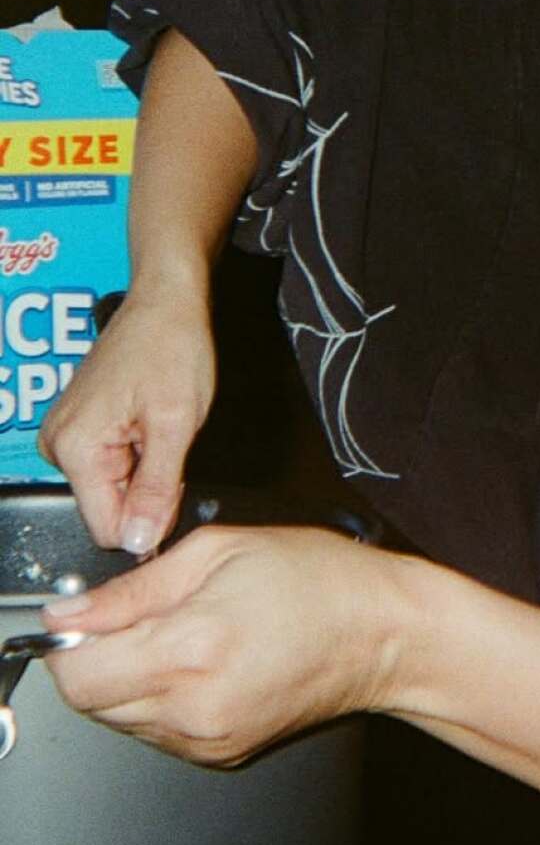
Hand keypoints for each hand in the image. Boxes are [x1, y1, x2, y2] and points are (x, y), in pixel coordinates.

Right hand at [38, 283, 216, 553]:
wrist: (166, 302)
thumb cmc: (171, 347)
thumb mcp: (176, 424)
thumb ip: (157, 489)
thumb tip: (139, 542)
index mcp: (76, 449)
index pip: (107, 527)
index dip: (148, 518)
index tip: (173, 481)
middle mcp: (59, 446)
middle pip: (108, 509)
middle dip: (147, 490)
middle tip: (169, 443)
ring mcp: (66, 436)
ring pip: (112, 489)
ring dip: (144, 470)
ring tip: (159, 426)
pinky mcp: (79, 428)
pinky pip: (110, 466)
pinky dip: (137, 454)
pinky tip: (148, 423)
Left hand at [42, 525, 395, 765]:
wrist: (383, 634)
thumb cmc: (319, 581)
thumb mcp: (220, 550)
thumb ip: (135, 587)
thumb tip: (73, 613)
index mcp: (192, 649)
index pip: (78, 674)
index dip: (71, 640)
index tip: (88, 614)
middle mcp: (194, 708)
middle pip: (92, 702)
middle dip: (100, 657)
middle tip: (148, 615)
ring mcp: (207, 740)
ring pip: (121, 719)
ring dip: (131, 678)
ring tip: (187, 635)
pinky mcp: (220, 754)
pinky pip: (157, 732)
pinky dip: (162, 698)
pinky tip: (205, 662)